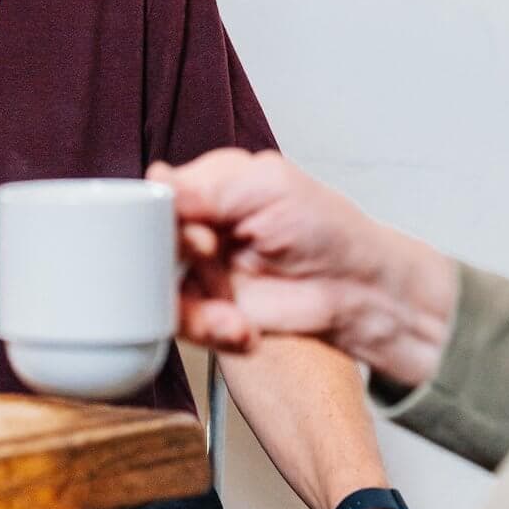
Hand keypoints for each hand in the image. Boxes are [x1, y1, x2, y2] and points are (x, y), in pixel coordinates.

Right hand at [148, 149, 456, 387]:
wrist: (359, 292)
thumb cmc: (327, 229)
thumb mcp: (269, 188)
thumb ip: (208, 187)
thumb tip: (156, 181)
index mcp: (209, 185)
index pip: (159, 195)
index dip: (159, 214)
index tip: (180, 226)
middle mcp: (199, 227)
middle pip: (148, 243)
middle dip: (169, 259)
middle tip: (206, 259)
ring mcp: (202, 271)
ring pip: (158, 287)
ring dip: (188, 303)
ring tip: (229, 311)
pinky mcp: (209, 310)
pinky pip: (182, 322)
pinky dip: (206, 328)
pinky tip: (239, 327)